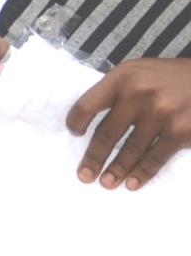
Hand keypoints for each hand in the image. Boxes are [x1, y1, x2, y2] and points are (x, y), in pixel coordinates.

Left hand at [65, 57, 190, 189]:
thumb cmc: (174, 77)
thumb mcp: (142, 72)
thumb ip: (119, 91)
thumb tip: (91, 120)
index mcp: (123, 77)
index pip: (88, 104)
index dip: (76, 122)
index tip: (74, 134)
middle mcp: (139, 93)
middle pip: (107, 132)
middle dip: (93, 158)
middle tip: (84, 175)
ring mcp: (161, 113)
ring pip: (131, 149)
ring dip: (116, 170)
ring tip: (106, 183)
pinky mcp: (180, 131)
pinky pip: (155, 157)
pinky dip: (142, 173)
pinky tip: (132, 183)